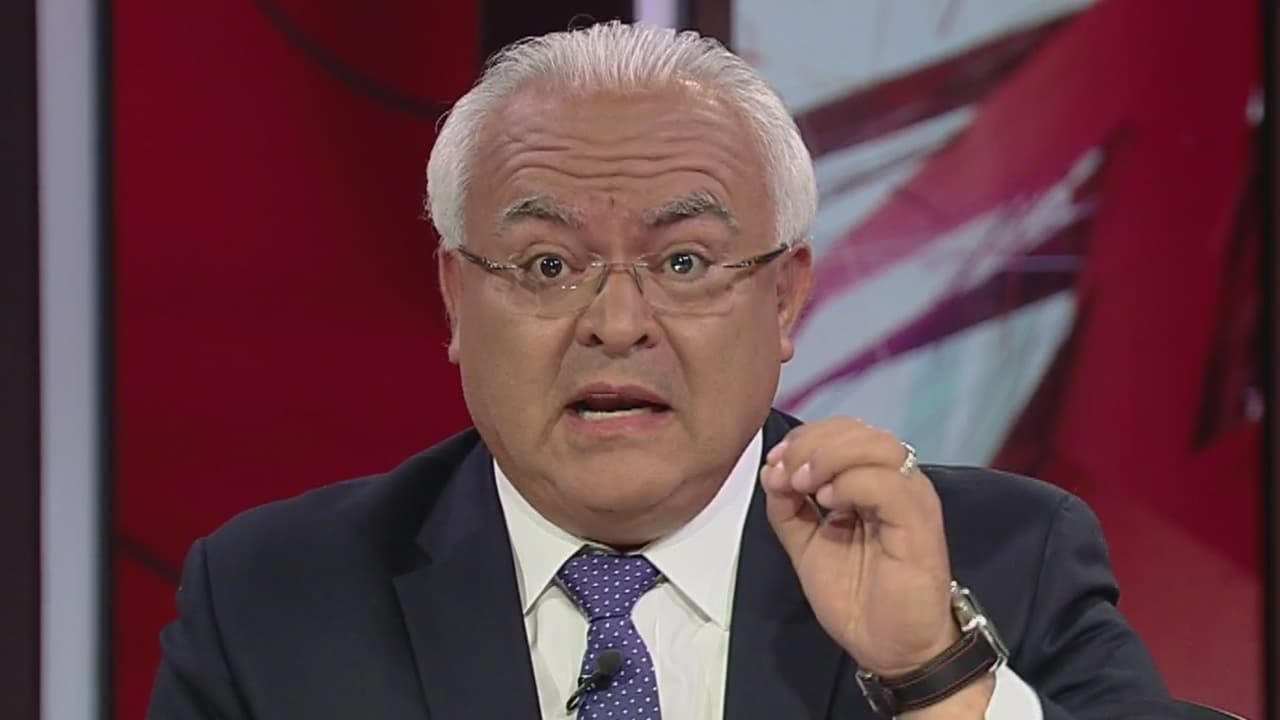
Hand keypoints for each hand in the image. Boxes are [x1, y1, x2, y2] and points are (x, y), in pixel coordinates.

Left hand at [759, 418, 957, 677]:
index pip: (843, 433)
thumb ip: (788, 509)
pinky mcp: (920, 524)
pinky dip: (852, 482)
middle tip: (784, 474)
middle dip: (810, 444)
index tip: (774, 465)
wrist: (892, 649)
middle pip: (858, 431)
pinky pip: (889, 483)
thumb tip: (771, 471)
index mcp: (873, 483)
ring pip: (877, 446)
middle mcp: (898, 483)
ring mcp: (912, 500)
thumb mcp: (807, 547)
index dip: (804, 440)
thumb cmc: (857, 598)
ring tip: (802, 484)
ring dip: (829, 456)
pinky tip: (828, 501)